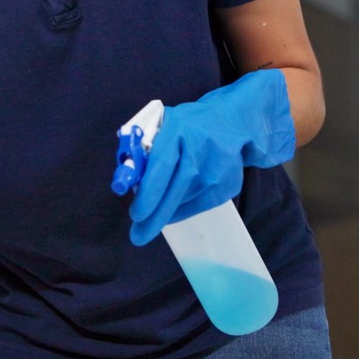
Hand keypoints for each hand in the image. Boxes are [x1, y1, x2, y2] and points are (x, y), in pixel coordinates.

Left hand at [124, 70, 294, 245]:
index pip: (161, 167)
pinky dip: (182, 210)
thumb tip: (126, 182)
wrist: (231, 123)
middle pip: (175, 191)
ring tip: (154, 214)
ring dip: (166, 212)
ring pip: (185, 201)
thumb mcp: (163, 127)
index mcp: (178, 130)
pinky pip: (199, 205)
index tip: (136, 215)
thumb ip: (144, 149)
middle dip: (155, 217)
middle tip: (139, 235)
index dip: (148, 194)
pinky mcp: (228, 185)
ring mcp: (217, 170)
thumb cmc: (188, 126)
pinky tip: (174, 207)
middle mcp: (200, 151)